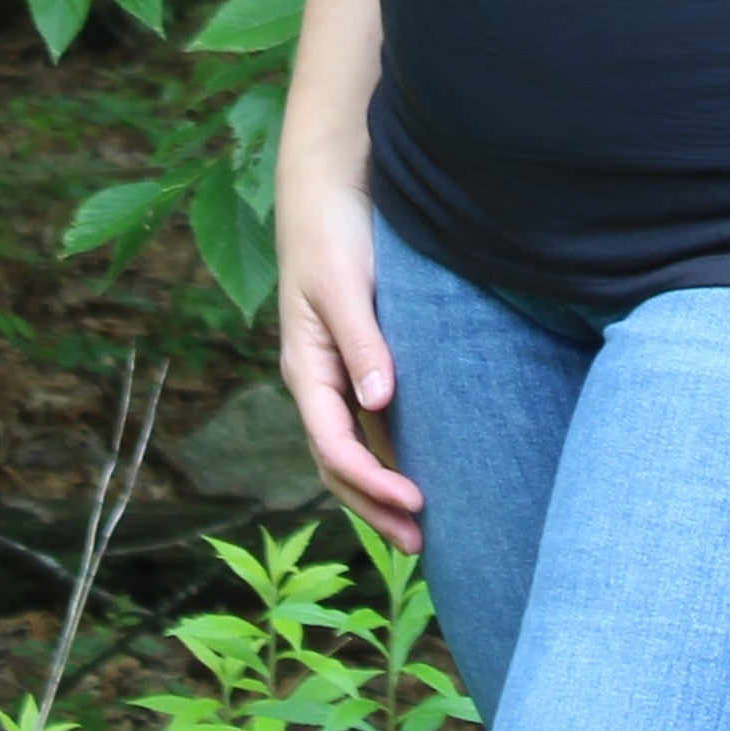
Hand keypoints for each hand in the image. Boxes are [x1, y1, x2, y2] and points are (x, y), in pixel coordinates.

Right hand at [273, 157, 423, 550]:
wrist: (328, 185)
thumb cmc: (333, 231)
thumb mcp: (345, 284)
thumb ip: (362, 341)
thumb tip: (377, 402)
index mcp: (306, 368)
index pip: (335, 447)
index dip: (372, 484)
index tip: (416, 503)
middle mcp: (318, 380)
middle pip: (340, 465)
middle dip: (375, 508)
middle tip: (423, 545)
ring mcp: (336, 374)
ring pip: (353, 451)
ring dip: (380, 492)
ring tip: (422, 527)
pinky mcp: (358, 359)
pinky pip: (368, 425)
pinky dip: (389, 457)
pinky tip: (420, 471)